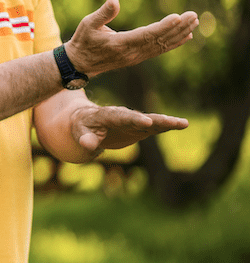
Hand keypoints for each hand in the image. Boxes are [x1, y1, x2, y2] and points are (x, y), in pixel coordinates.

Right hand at [64, 0, 197, 76]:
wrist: (79, 64)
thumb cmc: (82, 41)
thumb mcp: (87, 24)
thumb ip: (103, 13)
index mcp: (120, 44)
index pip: (147, 34)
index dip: (164, 26)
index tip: (178, 17)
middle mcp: (132, 53)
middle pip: (160, 40)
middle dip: (178, 27)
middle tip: (194, 15)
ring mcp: (136, 57)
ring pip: (163, 45)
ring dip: (179, 34)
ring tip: (194, 22)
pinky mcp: (137, 57)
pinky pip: (159, 50)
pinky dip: (174, 43)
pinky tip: (185, 36)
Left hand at [70, 104, 188, 152]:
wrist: (87, 120)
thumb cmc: (82, 126)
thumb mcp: (79, 133)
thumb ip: (85, 139)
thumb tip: (89, 146)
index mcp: (108, 115)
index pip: (122, 118)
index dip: (134, 119)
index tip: (146, 122)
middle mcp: (124, 116)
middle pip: (141, 118)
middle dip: (155, 120)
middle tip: (171, 122)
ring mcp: (134, 122)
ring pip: (152, 121)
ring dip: (167, 122)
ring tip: (183, 123)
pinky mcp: (141, 128)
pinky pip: (155, 127)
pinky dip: (167, 126)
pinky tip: (182, 125)